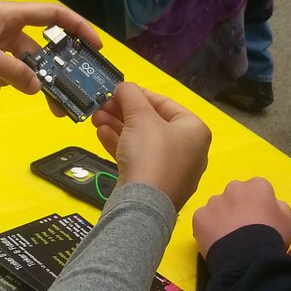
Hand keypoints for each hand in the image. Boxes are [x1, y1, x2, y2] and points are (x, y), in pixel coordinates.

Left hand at [0, 2, 101, 104]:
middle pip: (39, 54)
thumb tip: (37, 88)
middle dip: (48, 76)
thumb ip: (10, 71)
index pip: (54, 16)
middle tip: (61, 104)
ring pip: (16, 69)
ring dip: (10, 81)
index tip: (96, 47)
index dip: (78, 28)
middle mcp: (5, 29)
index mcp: (10, 15)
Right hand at [91, 83, 210, 210]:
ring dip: (118, 126)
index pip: (165, 104)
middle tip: (102, 104)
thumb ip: (131, 95)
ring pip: (142, 141)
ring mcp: (172, 170)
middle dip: (123, 112)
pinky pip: (138, 158)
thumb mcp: (139, 116)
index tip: (118, 90)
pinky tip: (101, 134)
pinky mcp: (155, 185)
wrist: (143, 204)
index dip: (139, 94)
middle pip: (152, 122)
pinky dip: (121, 145)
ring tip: (95, 118)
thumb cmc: (151, 154)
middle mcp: (188, 150)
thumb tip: (123, 86)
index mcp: (194, 130)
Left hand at [193, 177, 290, 257]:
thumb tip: (271, 204)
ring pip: (218, 207)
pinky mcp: (199, 216)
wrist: (248, 258)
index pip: (258, 189)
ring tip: (228, 238)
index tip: (260, 220)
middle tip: (242, 228)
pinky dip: (208, 228)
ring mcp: (214, 201)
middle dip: (238, 207)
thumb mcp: (288, 220)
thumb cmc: (272, 237)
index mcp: (257, 185)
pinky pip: (204, 220)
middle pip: (235, 195)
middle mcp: (233, 188)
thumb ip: (279, 206)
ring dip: (222, 217)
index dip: (259, 205)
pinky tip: (216, 242)